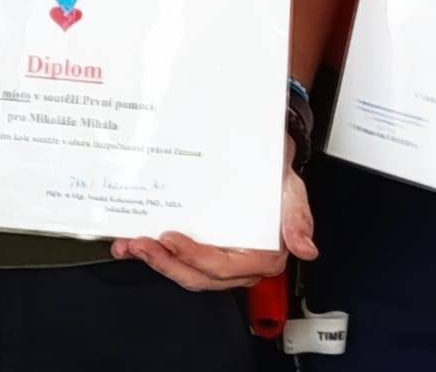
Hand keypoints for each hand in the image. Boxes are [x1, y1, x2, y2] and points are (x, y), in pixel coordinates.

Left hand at [113, 160, 315, 291]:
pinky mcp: (200, 247)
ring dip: (154, 260)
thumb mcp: (292, 190)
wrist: (264, 161)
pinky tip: (129, 242)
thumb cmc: (276, 177)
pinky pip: (175, 256)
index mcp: (261, 256)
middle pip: (198, 275)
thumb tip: (305, 248)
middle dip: (166, 263)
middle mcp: (237, 263)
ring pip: (183, 270)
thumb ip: (298, 218)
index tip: (171, 240)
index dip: (195, 258)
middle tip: (140, 244)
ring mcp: (216, 257)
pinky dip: (152, 252)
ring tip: (129, 245)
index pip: (224, 267)